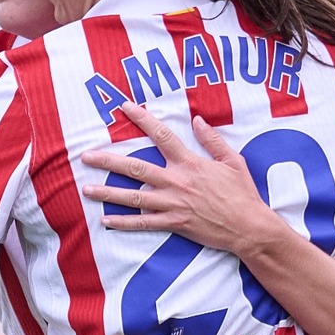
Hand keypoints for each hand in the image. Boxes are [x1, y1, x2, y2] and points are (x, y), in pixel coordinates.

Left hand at [81, 100, 271, 253]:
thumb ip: (213, 140)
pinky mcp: (174, 224)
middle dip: (108, 161)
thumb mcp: (232, 161)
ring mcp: (173, 204)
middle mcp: (176, 182)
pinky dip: (124, 223)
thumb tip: (198, 120)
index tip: (125, 107)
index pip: (161, 135)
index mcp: (190, 163)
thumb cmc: (243, 193)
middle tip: (86, 156)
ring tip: (87, 190)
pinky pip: (144, 223)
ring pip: (133, 197)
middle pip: (136, 168)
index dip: (141, 119)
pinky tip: (107, 221)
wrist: (248, 227)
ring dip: (108, 193)